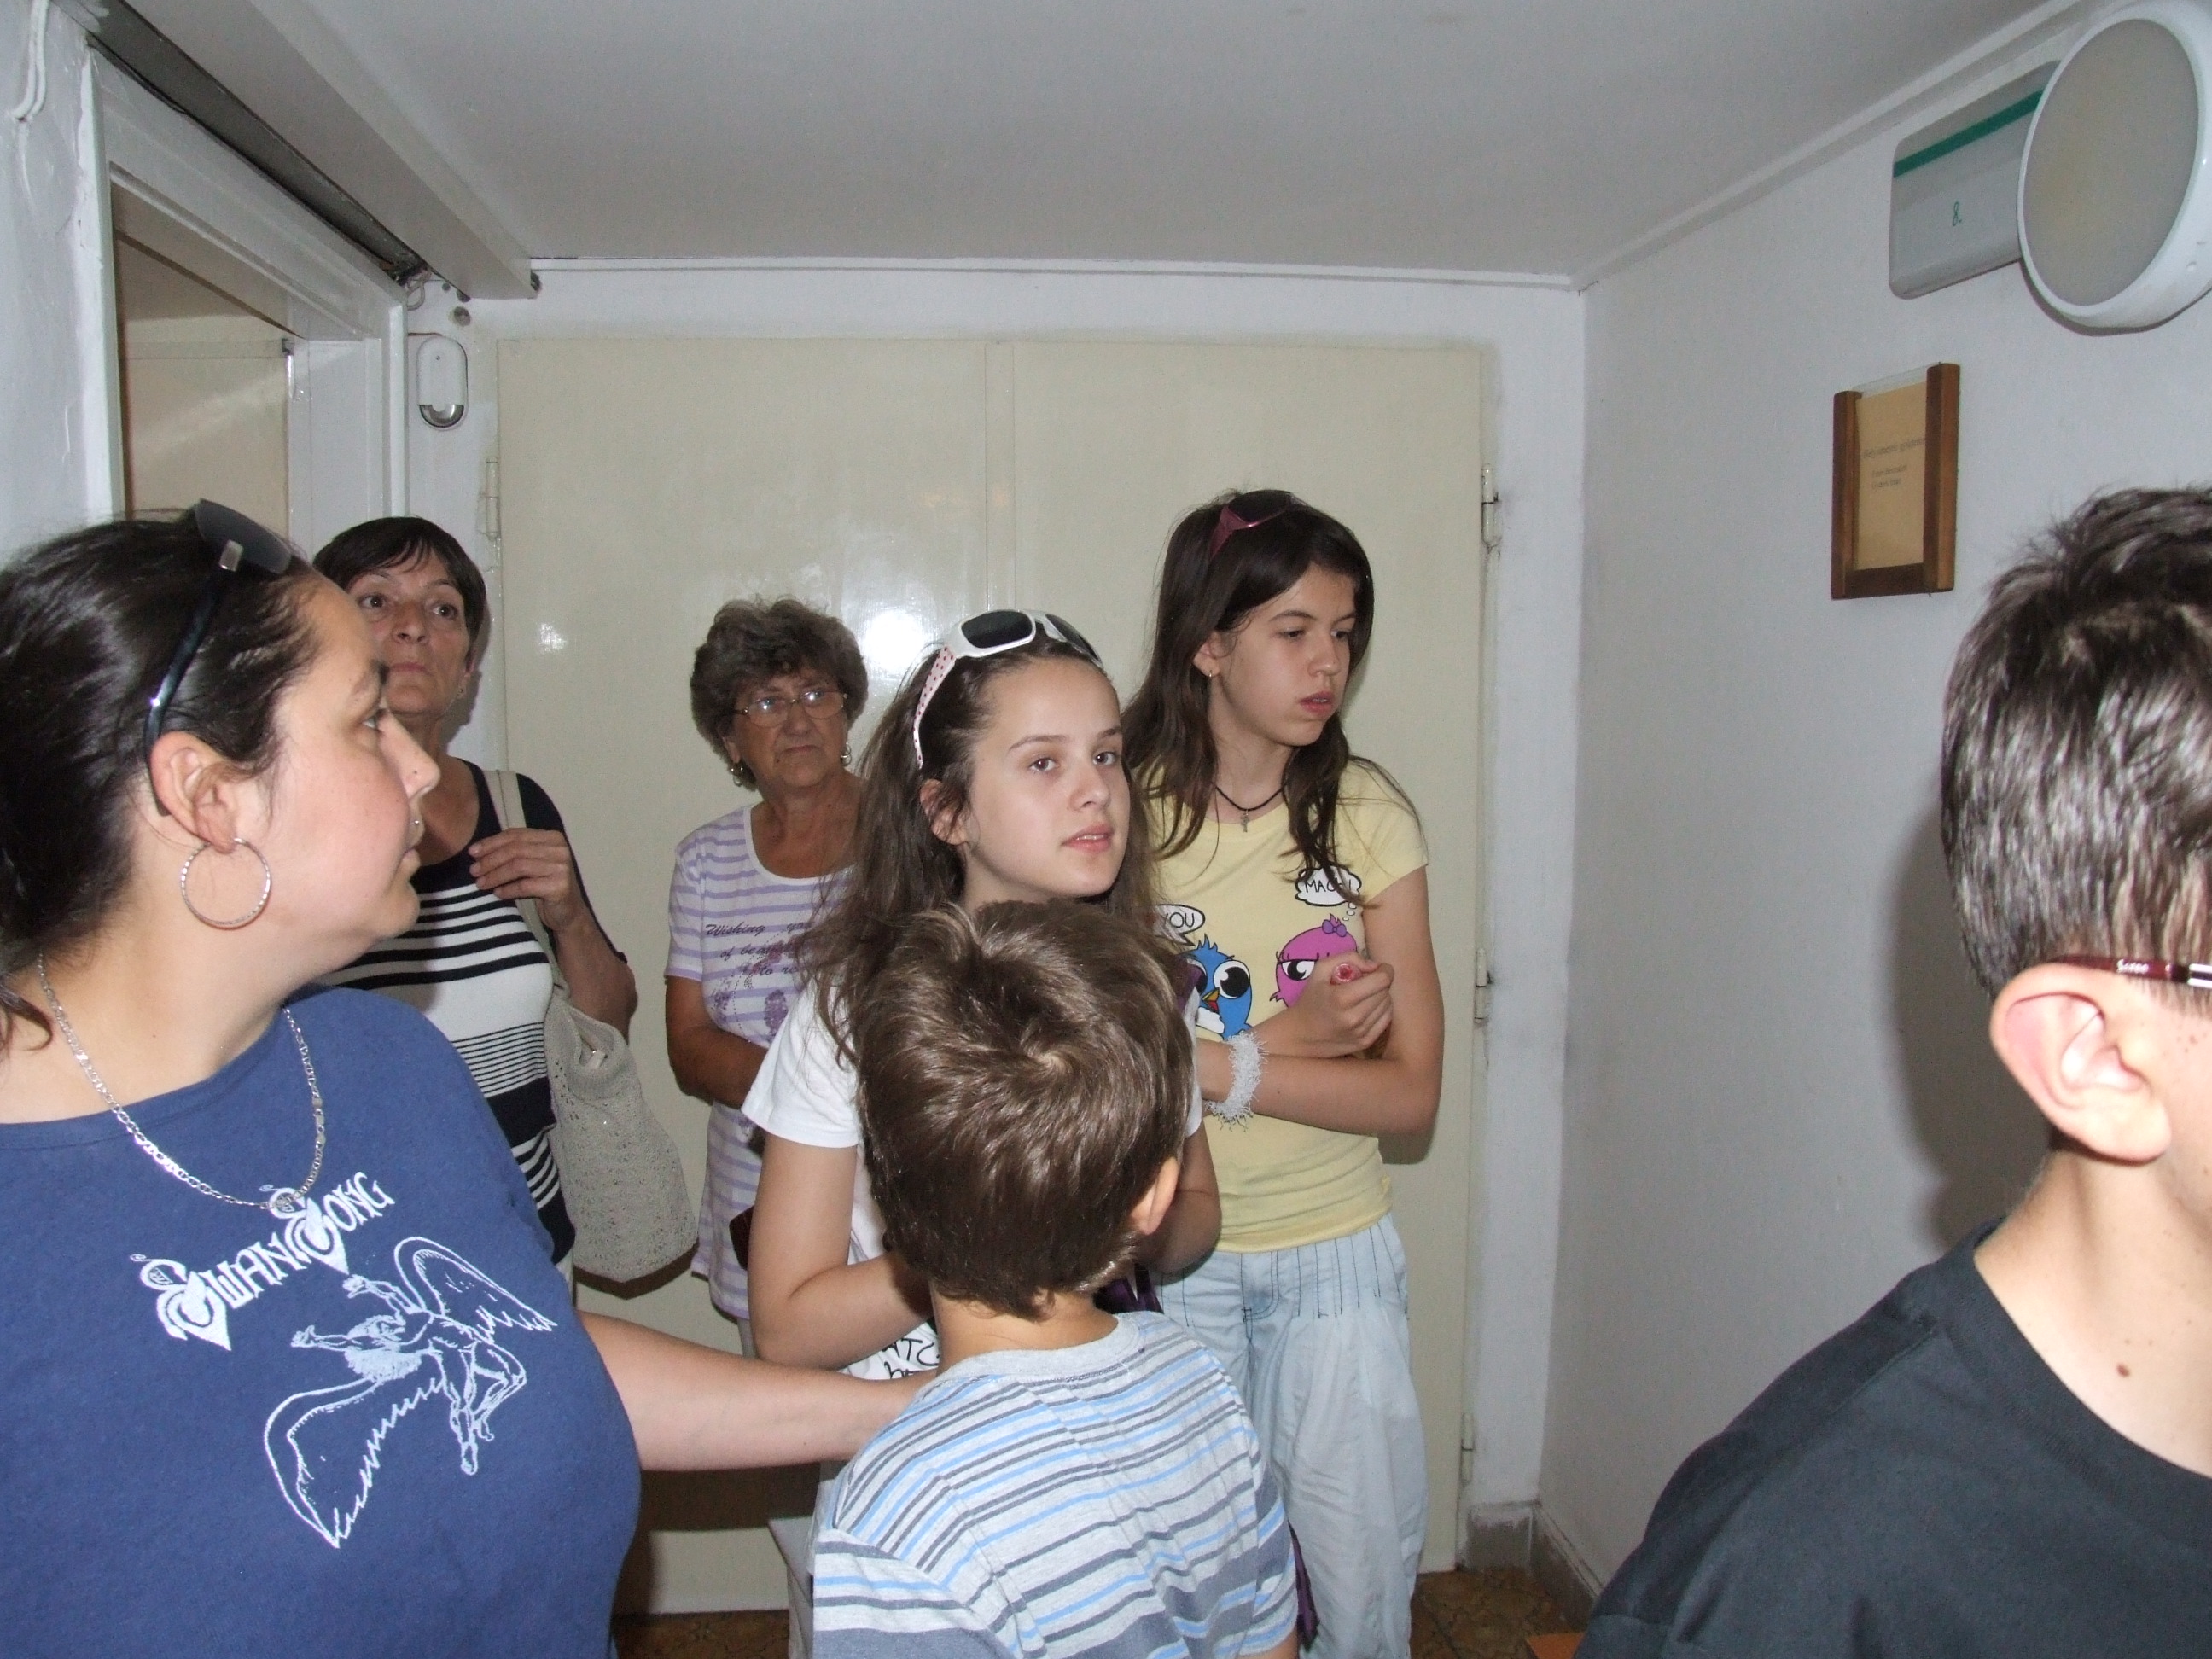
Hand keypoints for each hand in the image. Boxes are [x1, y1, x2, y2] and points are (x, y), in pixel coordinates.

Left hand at [469, 827, 588, 935]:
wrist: (568, 913)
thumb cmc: (545, 886)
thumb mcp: (532, 864)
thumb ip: (514, 853)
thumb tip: (478, 851)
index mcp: (553, 838)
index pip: (516, 835)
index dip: (492, 843)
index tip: (472, 853)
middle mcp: (559, 849)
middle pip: (516, 850)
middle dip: (490, 860)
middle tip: (474, 871)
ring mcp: (561, 868)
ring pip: (518, 867)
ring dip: (495, 875)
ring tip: (480, 884)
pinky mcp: (560, 887)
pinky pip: (525, 886)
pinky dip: (508, 890)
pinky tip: (497, 893)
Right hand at [1260, 955, 1393, 1058]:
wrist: (1300, 1035)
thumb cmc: (1310, 999)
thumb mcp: (1320, 970)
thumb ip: (1348, 958)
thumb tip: (1374, 966)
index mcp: (1343, 997)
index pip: (1381, 980)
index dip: (1384, 971)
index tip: (1379, 969)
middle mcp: (1354, 1017)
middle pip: (1385, 992)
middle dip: (1381, 983)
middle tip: (1368, 982)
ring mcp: (1361, 1032)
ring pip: (1388, 1006)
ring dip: (1381, 997)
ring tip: (1366, 996)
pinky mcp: (1366, 1043)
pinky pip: (1386, 1020)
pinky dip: (1382, 1011)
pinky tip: (1369, 1008)